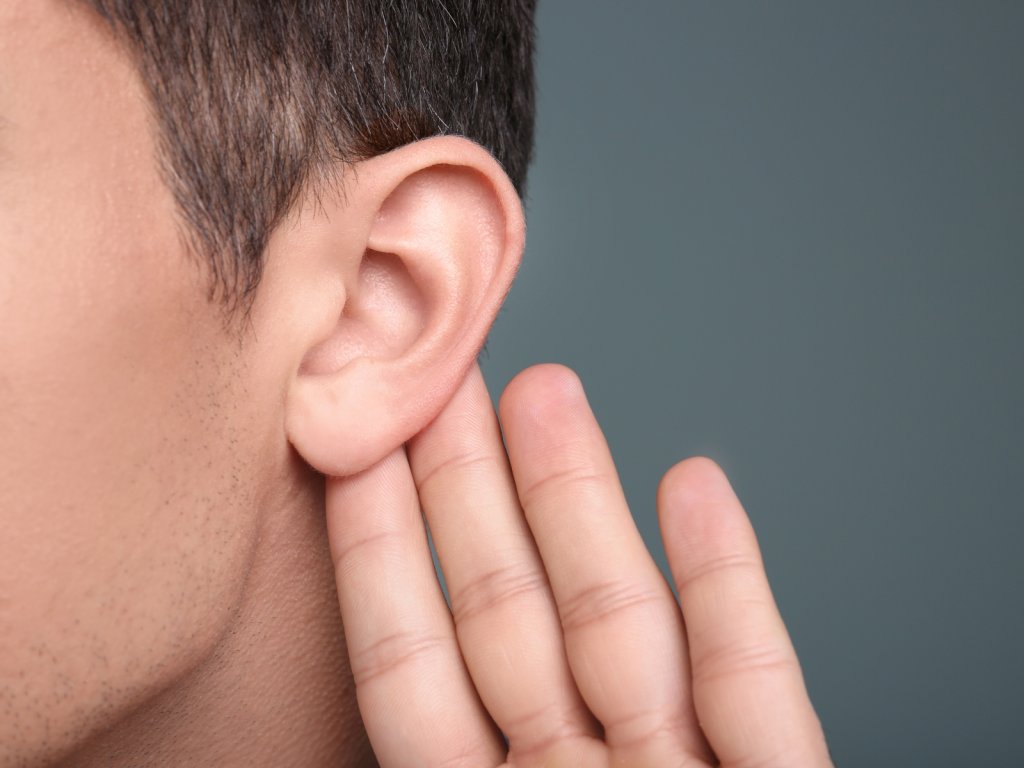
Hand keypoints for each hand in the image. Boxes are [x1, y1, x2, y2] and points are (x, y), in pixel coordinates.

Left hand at [327, 364, 831, 766]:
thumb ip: (418, 751)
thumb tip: (338, 665)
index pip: (410, 669)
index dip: (380, 551)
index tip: (354, 448)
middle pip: (513, 618)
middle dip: (475, 490)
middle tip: (442, 380)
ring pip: (624, 621)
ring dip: (585, 500)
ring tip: (546, 388)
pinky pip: (752, 679)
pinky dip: (728, 582)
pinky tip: (696, 486)